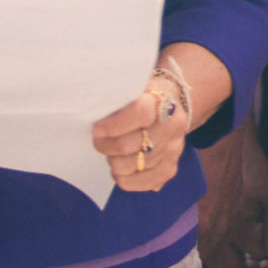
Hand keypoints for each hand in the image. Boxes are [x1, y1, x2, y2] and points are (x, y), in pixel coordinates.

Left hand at [93, 77, 195, 192]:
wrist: (172, 104)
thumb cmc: (143, 94)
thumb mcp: (134, 84)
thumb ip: (118, 94)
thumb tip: (94, 107)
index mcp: (164, 100)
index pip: (141, 113)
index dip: (114, 124)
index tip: (97, 127)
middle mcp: (173, 126)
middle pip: (129, 145)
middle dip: (104, 144)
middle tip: (98, 138)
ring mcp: (173, 149)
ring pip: (128, 166)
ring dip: (112, 159)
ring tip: (112, 149)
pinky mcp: (169, 169)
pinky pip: (136, 184)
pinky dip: (121, 177)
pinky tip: (122, 163)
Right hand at [196, 127, 267, 267]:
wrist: (219, 140)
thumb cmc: (250, 166)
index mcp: (235, 222)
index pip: (256, 254)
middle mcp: (211, 229)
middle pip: (229, 267)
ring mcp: (195, 226)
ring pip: (211, 261)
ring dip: (230, 266)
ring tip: (247, 263)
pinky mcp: (184, 222)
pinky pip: (198, 248)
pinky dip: (215, 253)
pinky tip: (227, 248)